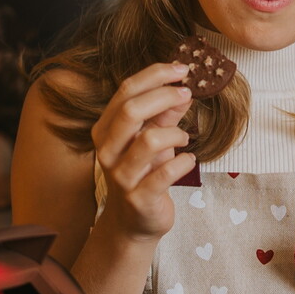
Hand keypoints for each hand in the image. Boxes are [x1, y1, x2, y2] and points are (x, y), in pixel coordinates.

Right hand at [91, 62, 197, 245]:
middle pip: (130, 110)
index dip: (155, 75)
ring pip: (150, 140)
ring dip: (176, 133)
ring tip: (184, 138)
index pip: (126, 91)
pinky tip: (188, 161)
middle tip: (187, 94)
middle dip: (164, 96)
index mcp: (106, 130)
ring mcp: (121, 176)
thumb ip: (165, 115)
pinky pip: (166, 172)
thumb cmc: (143, 173)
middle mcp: (108, 151)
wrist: (134, 223)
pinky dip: (184, 162)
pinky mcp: (139, 198)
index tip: (182, 70)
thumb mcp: (153, 139)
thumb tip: (184, 89)